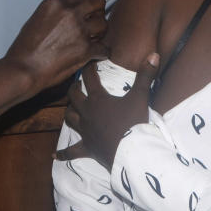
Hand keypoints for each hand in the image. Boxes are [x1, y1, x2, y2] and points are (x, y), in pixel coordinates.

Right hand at [4, 0, 108, 93]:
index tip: (84, 11)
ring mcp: (79, 30)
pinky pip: (104, 48)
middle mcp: (69, 13)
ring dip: (100, 32)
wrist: (23, 69)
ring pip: (103, 24)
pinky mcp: (85, 48)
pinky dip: (101, 52)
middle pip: (97, 2)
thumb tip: (67, 17)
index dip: (83, 5)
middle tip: (95, 19)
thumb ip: (56, 14)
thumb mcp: (36, 19)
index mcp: (55, 3)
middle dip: (97, 11)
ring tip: (93, 38)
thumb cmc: (25, 50)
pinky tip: (95, 54)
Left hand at [56, 53, 159, 168]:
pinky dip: (63, 154)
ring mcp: (85, 132)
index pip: (89, 79)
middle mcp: (87, 113)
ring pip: (70, 119)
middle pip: (74, 97)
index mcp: (98, 100)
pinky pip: (71, 152)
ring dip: (69, 112)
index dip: (89, 68)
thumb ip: (146, 75)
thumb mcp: (141, 97)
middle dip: (74, 88)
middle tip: (77, 84)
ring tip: (70, 108)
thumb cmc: (134, 123)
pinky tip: (55, 155)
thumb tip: (154, 55)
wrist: (131, 152)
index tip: (90, 62)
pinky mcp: (87, 148)